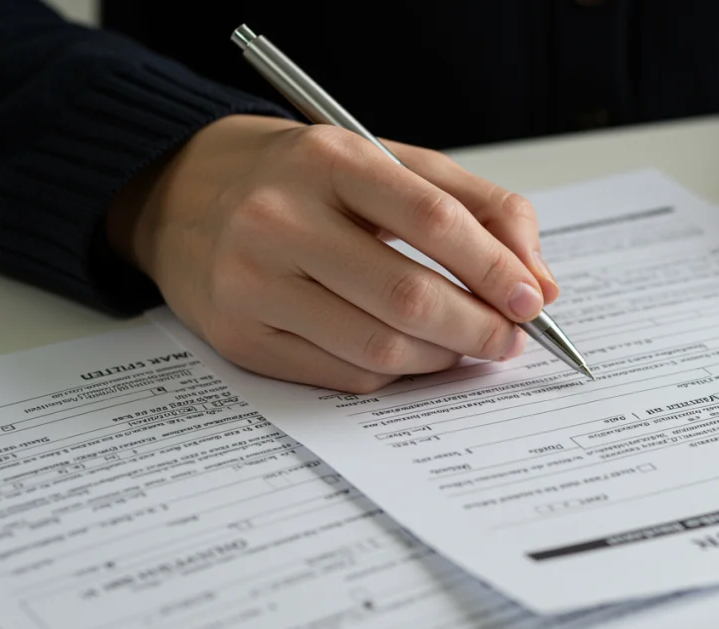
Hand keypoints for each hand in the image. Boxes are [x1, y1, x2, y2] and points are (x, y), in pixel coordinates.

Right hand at [107, 115, 556, 392]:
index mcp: (329, 161)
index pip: (433, 221)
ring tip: (466, 346)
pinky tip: (412, 354)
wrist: (181, 190)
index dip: (494, 268)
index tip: (531, 300)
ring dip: (442, 358)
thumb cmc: (303, 178)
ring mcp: (252, 283)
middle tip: (510, 338)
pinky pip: (343, 376)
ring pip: (378, 348)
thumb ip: (476, 209)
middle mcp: (280, 220)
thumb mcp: (389, 164)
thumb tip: (537, 282)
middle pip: (407, 296)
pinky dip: (396, 373)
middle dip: (477, 328)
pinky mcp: (239, 337)